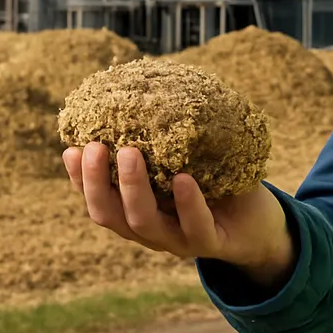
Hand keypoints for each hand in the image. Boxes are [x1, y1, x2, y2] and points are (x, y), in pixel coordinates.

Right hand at [63, 143, 295, 287]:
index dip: (80, 180)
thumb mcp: (192, 160)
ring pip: (143, 223)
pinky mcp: (211, 243)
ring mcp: (179, 240)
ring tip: (130, 153)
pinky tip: (183, 179)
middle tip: (93, 147)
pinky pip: (195, 226)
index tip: (70, 148)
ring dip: (133, 189)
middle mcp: (152, 230)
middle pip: (110, 215)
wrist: (261, 223)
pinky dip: (187, 203)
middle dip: (96, 182)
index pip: (100, 201)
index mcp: (140, 211)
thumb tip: (152, 88)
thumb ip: (170, 139)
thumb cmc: (222, 184)